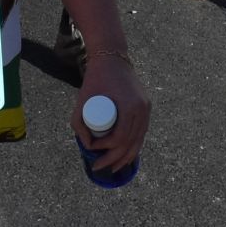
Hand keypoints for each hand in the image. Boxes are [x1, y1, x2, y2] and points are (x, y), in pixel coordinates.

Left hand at [73, 54, 149, 173]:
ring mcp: (147, 109)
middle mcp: (142, 109)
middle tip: (99, 167)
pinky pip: (142, 132)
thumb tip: (86, 146)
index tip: (92, 149)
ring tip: (113, 167)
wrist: (112, 59)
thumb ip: (78, 122)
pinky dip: (134, 146)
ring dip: (126, 157)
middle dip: (115, 159)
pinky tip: (126, 155)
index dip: (106, 149)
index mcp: (130, 107)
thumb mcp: (81, 99)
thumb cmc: (95, 79)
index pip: (120, 137)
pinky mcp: (146, 108)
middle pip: (131, 143)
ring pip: (139, 141)